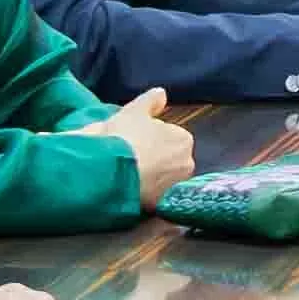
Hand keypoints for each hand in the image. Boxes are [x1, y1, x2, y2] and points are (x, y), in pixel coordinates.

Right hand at [98, 87, 199, 206]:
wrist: (112, 172)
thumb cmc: (124, 138)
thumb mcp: (135, 110)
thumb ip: (151, 101)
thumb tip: (161, 94)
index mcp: (184, 139)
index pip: (169, 137)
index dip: (150, 138)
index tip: (134, 140)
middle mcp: (187, 164)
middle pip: (169, 160)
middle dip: (154, 159)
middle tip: (130, 157)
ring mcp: (175, 186)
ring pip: (162, 179)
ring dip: (150, 177)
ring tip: (128, 173)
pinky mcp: (161, 205)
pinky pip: (154, 197)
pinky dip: (145, 194)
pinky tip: (130, 188)